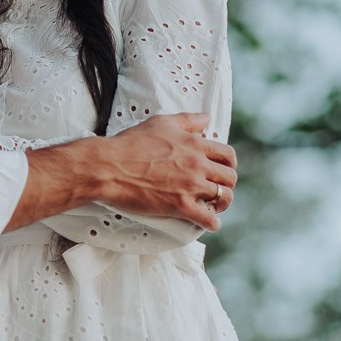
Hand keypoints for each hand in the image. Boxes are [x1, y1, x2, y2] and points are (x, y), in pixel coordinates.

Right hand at [98, 112, 238, 230]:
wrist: (109, 166)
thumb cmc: (131, 143)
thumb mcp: (160, 123)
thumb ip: (187, 120)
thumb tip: (206, 118)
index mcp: (195, 144)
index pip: (227, 154)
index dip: (228, 164)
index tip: (221, 169)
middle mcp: (197, 164)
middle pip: (230, 177)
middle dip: (226, 184)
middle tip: (217, 188)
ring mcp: (190, 186)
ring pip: (224, 198)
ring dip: (222, 204)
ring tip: (214, 206)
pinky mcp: (180, 205)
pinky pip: (208, 219)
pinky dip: (212, 223)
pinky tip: (208, 222)